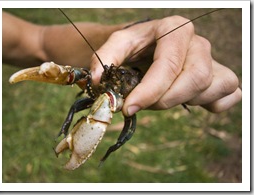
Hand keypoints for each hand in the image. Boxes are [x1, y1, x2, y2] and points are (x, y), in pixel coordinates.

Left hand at [90, 16, 241, 115]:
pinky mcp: (221, 75)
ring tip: (164, 96)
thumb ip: (104, 58)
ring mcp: (213, 60)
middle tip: (145, 103)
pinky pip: (230, 95)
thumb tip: (98, 79)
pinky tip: (190, 99)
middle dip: (167, 98)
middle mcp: (198, 43)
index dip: (150, 90)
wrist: (150, 46)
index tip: (129, 108)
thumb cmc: (135, 46)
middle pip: (196, 78)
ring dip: (186, 100)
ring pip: (213, 87)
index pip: (169, 64)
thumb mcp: (117, 46)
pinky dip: (213, 104)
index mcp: (174, 30)